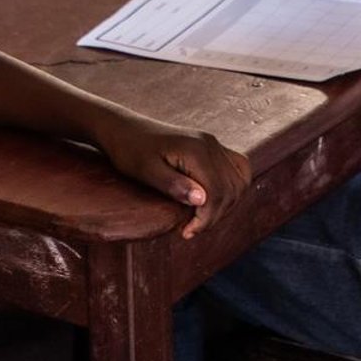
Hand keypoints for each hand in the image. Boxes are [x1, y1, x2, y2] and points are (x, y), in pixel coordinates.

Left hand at [94, 115, 251, 238]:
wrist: (122, 128)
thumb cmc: (129, 151)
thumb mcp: (145, 172)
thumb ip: (173, 185)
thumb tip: (202, 200)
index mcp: (196, 150)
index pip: (217, 193)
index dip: (206, 219)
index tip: (186, 232)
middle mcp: (209, 144)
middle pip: (231, 189)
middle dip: (214, 215)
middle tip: (190, 228)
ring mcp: (212, 143)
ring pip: (239, 180)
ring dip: (224, 204)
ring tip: (199, 217)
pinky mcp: (210, 146)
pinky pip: (237, 168)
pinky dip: (232, 187)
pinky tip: (213, 199)